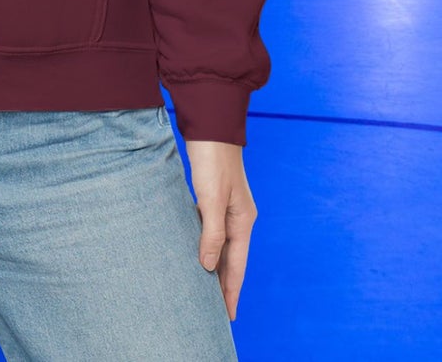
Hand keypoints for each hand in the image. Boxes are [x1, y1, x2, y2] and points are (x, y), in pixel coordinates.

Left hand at [182, 138, 256, 321]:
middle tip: (216, 311)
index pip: (237, 266)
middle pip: (232, 259)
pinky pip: (212, 230)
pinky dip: (207, 246)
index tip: (227, 316)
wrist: (211, 125)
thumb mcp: (211, 198)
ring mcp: (227, 207)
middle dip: (225, 285)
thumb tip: (209, 266)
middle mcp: (238, 217)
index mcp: (243, 220)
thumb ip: (211, 233)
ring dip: (215, 266)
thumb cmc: (213, 159)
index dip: (230, 291)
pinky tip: (198, 251)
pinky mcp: (215, 197)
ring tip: (206, 288)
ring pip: (222, 245)